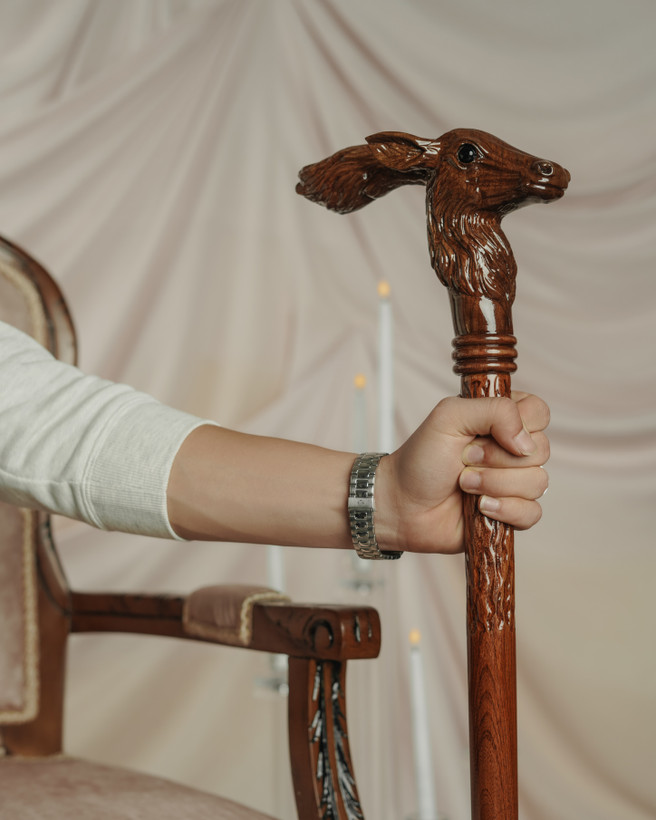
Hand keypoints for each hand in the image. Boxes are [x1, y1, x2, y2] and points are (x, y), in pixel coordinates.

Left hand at [375, 392, 549, 553]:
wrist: (402, 505)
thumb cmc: (420, 459)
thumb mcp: (449, 417)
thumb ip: (494, 411)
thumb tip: (527, 441)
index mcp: (501, 419)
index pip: (539, 412)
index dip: (520, 425)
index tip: (485, 434)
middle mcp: (512, 449)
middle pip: (542, 450)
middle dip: (497, 459)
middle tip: (465, 459)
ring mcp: (514, 482)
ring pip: (538, 483)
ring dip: (495, 484)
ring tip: (464, 484)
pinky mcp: (512, 513)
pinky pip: (532, 513)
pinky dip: (504, 510)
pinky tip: (479, 507)